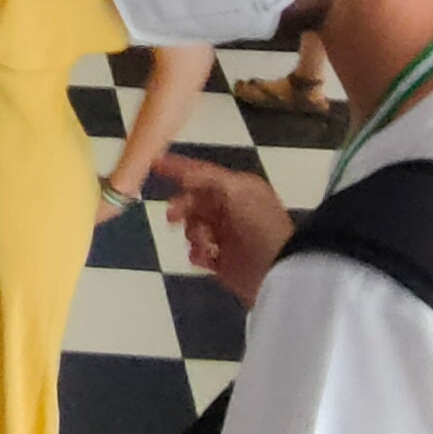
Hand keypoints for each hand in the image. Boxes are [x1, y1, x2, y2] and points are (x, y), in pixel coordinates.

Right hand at [159, 153, 292, 307]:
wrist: (277, 270)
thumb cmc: (260, 226)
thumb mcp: (237, 192)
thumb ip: (208, 179)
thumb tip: (185, 176)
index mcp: (238, 189)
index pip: (202, 173)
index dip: (178, 168)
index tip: (154, 163)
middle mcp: (232, 209)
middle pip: (194, 202)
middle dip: (182, 208)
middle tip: (173, 217)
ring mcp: (227, 236)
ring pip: (193, 227)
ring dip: (193, 234)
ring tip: (206, 245)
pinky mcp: (223, 261)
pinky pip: (199, 252)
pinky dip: (197, 253)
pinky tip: (206, 257)